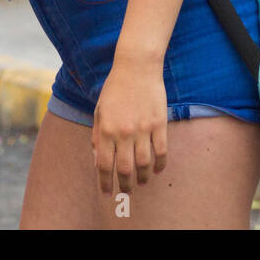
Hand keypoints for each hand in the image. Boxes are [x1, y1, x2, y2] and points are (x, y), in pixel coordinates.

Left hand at [91, 57, 167, 194]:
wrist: (136, 67)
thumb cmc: (115, 89)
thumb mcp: (100, 110)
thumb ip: (98, 136)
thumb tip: (98, 161)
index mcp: (107, 129)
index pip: (105, 164)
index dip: (105, 181)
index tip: (107, 192)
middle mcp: (125, 132)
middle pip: (125, 169)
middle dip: (125, 185)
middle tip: (126, 191)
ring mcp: (144, 129)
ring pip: (145, 164)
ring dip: (143, 178)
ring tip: (141, 182)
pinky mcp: (160, 124)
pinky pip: (161, 152)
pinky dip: (160, 165)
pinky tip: (157, 170)